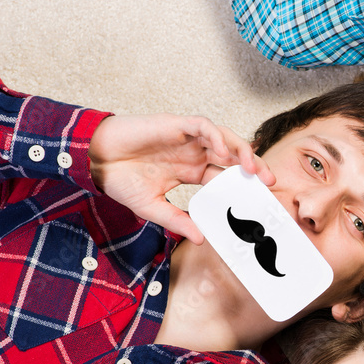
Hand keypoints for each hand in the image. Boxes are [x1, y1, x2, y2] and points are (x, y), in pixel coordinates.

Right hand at [88, 114, 275, 243]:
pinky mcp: (175, 125)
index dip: (243, 185)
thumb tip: (200, 238)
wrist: (94, 160)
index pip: (226, 176)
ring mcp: (187, 138)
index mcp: (191, 171)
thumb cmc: (120, 179)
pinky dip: (216, 135)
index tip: (260, 200)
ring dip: (241, 150)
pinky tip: (223, 151)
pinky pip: (203, 126)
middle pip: (232, 157)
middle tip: (269, 182)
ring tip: (253, 168)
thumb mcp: (152, 207)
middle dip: (252, 167)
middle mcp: (194, 153)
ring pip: (224, 138)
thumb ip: (177, 220)